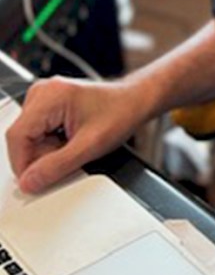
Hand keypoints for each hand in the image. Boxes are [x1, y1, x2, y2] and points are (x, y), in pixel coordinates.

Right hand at [5, 76, 152, 192]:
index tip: (38, 179)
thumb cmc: (122, 112)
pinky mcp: (49, 105)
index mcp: (50, 95)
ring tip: (73, 145)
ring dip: (47, 151)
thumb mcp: (90, 146)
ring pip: (29, 139)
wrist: (136, 100)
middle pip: (21, 139)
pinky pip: (37, 134)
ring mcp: (45, 97)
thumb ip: (57, 166)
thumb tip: (29, 182)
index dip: (24, 163)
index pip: (17, 137)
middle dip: (40, 156)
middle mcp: (43, 92)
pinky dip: (51, 144)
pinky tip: (70, 140)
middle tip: (69, 156)